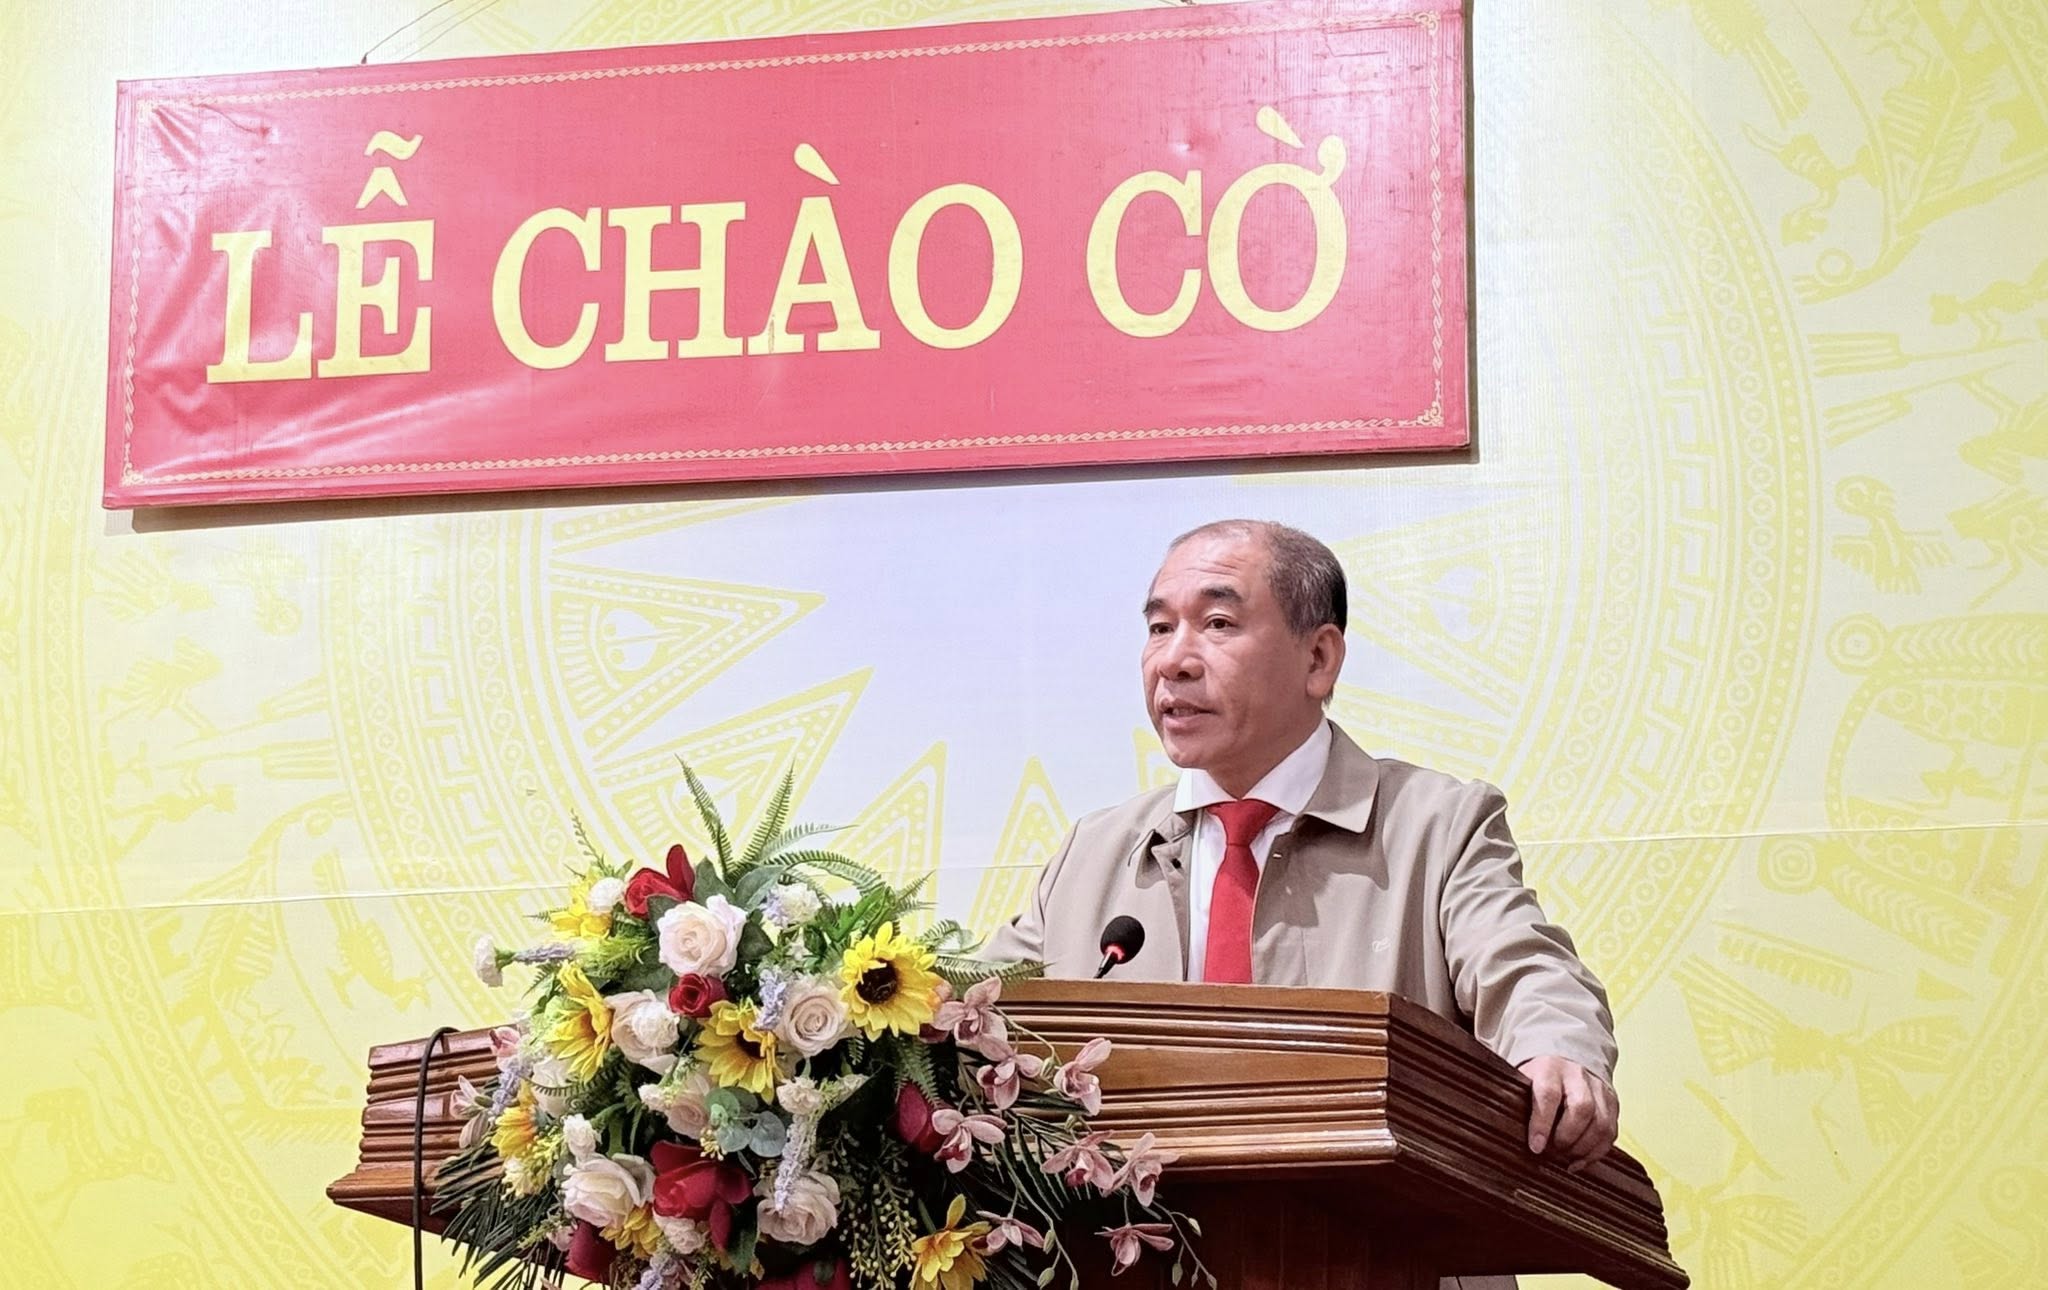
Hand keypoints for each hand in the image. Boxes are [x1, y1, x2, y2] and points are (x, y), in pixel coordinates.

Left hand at [1517, 1055, 1617, 1171]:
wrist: (1564, 1060)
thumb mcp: (1521, 1081)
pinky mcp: (1612, 1103)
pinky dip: (1595, 1153)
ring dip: (1583, 1149)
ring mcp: (1599, 1089)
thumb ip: (1514, 1101)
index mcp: (1549, 1068)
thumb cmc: (1536, 1078)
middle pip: (1582, 1108)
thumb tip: (1500, 1130)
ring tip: (1565, 1159)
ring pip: (1601, 1123)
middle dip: (1567, 1137)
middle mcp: (1577, 1076)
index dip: (1542, 1123)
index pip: (1548, 1094)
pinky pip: (1610, 1133)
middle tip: (1552, 1152)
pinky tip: (1578, 1161)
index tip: (1536, 1147)